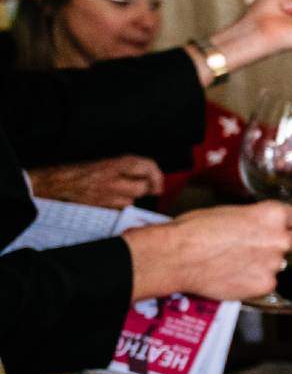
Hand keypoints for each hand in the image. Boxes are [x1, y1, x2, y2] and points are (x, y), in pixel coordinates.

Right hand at [28, 156, 162, 208]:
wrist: (52, 185)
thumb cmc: (75, 173)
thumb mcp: (102, 163)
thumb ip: (125, 168)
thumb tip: (149, 177)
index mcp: (113, 163)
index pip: (145, 165)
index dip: (156, 174)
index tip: (158, 182)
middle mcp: (112, 179)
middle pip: (142, 188)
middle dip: (145, 189)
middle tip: (146, 190)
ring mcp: (106, 195)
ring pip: (130, 201)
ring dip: (129, 199)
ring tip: (116, 193)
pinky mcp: (100, 208)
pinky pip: (118, 210)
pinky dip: (117, 207)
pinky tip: (107, 201)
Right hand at [125, 201, 291, 300]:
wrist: (178, 256)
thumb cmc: (195, 230)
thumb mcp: (229, 213)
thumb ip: (252, 220)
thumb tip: (255, 227)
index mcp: (272, 214)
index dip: (285, 224)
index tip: (279, 229)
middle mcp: (280, 239)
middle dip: (283, 245)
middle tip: (263, 249)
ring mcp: (274, 264)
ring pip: (279, 265)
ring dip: (265, 265)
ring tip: (238, 265)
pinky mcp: (265, 285)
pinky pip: (266, 283)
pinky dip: (254, 282)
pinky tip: (234, 278)